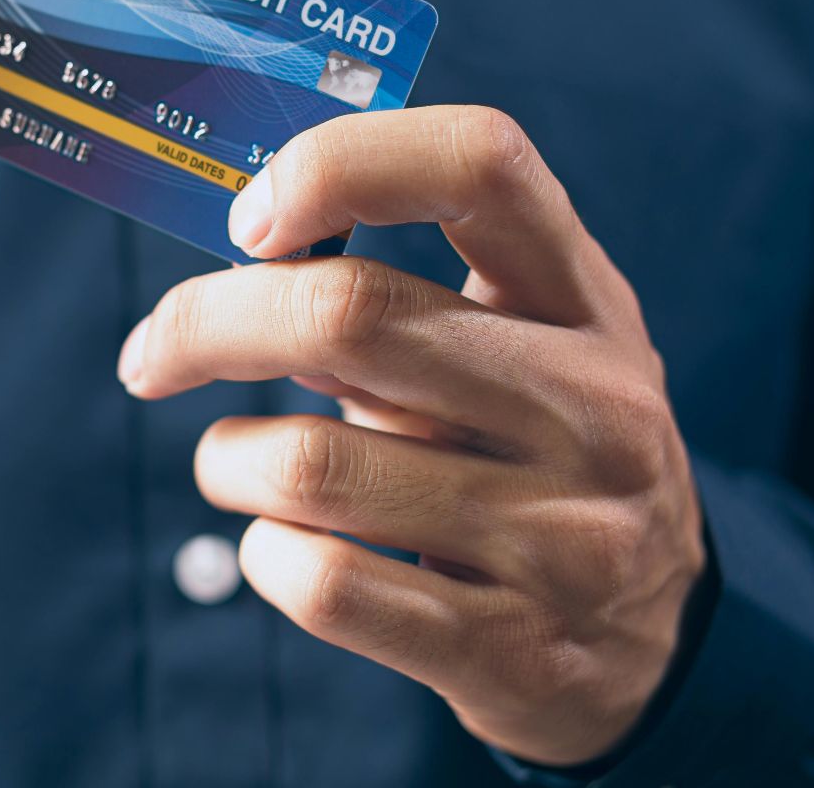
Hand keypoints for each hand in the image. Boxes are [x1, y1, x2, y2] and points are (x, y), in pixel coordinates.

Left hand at [117, 106, 706, 765]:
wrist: (658, 648)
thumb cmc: (545, 458)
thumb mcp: (526, 353)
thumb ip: (405, 302)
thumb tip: (236, 280)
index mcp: (586, 301)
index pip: (479, 162)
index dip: (340, 164)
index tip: (251, 220)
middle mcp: (591, 407)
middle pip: (353, 314)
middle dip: (209, 325)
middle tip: (155, 352)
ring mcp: (562, 536)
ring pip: (311, 465)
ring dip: (228, 458)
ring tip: (233, 464)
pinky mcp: (510, 651)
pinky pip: (325, 587)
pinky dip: (264, 555)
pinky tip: (279, 546)